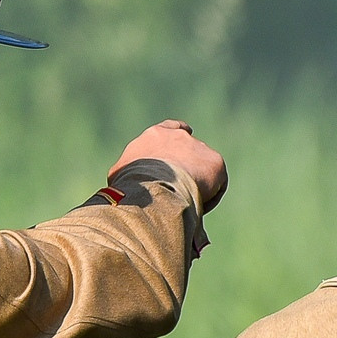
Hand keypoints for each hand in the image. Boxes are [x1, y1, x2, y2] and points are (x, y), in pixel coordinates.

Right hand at [112, 121, 227, 212]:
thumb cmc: (131, 183)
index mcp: (156, 135)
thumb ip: (126, 173)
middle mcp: (180, 136)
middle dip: (188, 167)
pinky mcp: (215, 163)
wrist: (154, 186)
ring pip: (203, 169)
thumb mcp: (119, 175)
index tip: (184, 138)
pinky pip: (216, 184)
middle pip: (191, 150)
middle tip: (182, 188)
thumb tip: (121, 187)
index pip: (171, 128)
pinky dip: (209, 197)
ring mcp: (199, 148)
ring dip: (198, 184)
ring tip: (187, 204)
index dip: (178, 135)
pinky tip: (196, 208)